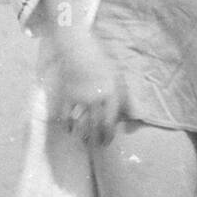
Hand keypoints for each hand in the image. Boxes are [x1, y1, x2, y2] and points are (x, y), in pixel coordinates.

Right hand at [44, 32, 123, 148]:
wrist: (80, 50)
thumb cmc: (102, 63)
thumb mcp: (118, 78)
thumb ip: (124, 98)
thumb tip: (130, 117)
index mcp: (111, 93)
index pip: (110, 120)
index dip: (109, 134)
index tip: (107, 142)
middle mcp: (96, 97)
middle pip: (96, 124)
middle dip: (96, 138)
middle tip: (97, 146)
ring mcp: (80, 96)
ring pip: (81, 121)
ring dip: (82, 134)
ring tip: (84, 141)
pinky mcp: (67, 94)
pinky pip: (66, 114)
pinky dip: (67, 124)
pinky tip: (69, 130)